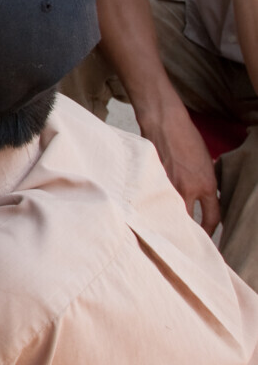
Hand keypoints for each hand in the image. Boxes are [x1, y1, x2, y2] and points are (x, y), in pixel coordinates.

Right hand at [144, 110, 220, 233]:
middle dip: (190, 234)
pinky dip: (155, 207)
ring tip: (169, 230)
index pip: (213, 218)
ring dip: (171, 222)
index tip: (208, 237)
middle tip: (188, 242)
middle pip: (190, 223)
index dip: (211, 231)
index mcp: (206, 185)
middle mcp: (188, 190)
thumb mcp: (206, 161)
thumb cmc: (186, 137)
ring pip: (171, 214)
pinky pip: (155, 201)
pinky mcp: (151, 181)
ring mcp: (168, 186)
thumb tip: (203, 196)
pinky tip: (153, 211)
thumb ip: (205, 182)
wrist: (164, 123)